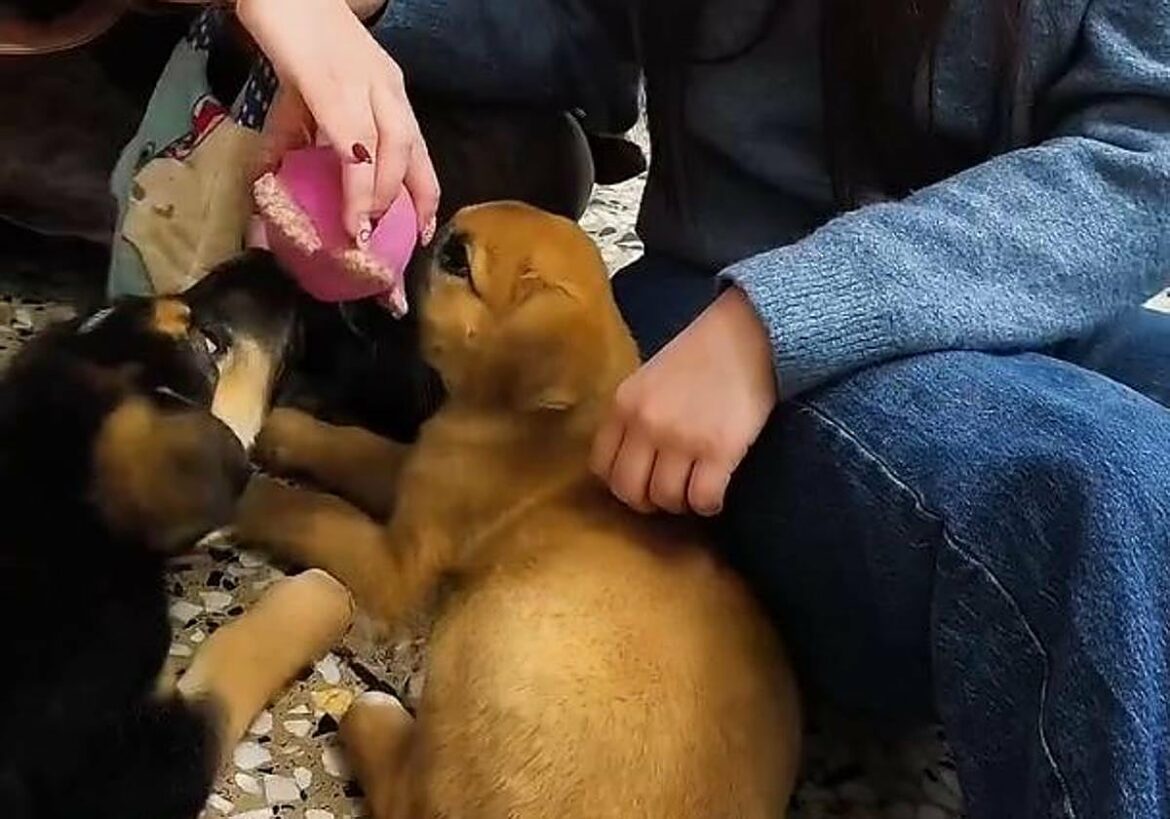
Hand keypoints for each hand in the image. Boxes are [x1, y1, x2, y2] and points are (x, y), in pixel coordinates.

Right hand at [239, 0, 438, 243]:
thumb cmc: (293, 32)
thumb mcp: (308, 90)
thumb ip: (299, 133)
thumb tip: (273, 178)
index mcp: (387, 88)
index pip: (418, 146)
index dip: (425, 191)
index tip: (426, 228)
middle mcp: (385, 87)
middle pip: (413, 152)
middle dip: (413, 202)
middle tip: (401, 241)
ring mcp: (361, 85)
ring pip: (391, 151)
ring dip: (383, 198)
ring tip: (368, 231)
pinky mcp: (330, 85)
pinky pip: (353, 145)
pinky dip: (357, 185)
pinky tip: (353, 213)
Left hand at [590, 287, 777, 516]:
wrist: (747, 332)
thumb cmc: (701, 355)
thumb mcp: (649, 379)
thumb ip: (634, 416)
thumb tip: (633, 461)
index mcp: (623, 405)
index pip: (602, 467)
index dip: (621, 483)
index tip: (641, 482)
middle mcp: (645, 424)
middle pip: (629, 491)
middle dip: (648, 502)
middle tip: (668, 494)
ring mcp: (681, 439)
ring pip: (666, 499)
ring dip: (681, 503)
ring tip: (694, 491)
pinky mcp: (719, 450)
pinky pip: (702, 499)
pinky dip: (708, 505)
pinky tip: (715, 494)